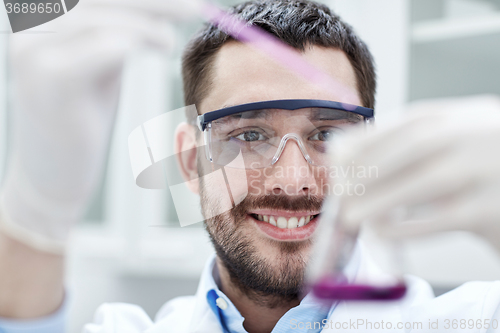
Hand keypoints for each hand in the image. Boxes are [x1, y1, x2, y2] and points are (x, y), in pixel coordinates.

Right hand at [0, 0, 199, 252]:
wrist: (54, 174)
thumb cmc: (81, 118)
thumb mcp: (97, 64)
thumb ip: (117, 32)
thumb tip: (161, 10)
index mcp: (39, 20)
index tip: (182, 1)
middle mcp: (28, 29)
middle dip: (155, 2)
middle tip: (196, 7)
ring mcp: (35, 52)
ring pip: (105, 16)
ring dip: (151, 21)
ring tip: (171, 42)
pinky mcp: (54, 80)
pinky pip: (106, 47)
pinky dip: (140, 42)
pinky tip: (162, 48)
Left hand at [332, 95, 499, 251]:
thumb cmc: (486, 176)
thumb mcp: (458, 148)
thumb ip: (416, 149)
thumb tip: (350, 155)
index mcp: (470, 115)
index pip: (413, 121)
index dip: (370, 139)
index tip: (337, 157)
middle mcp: (484, 134)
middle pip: (417, 146)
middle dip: (370, 166)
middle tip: (339, 190)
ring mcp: (494, 169)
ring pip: (428, 181)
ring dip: (381, 198)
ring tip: (351, 216)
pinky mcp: (496, 209)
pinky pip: (447, 218)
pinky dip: (410, 226)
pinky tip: (383, 232)